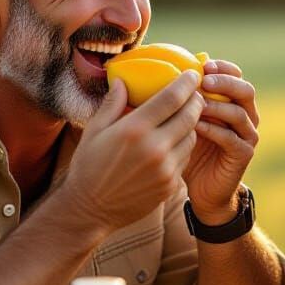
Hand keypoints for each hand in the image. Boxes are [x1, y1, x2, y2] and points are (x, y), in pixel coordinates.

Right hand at [61, 73, 203, 235]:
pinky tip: (174, 141)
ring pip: (192, 137)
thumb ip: (112, 103)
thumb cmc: (89, 166)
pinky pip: (185, 157)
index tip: (191, 74)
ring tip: (185, 116)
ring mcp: (166, 169)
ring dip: (192, 124)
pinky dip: (183, 146)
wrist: (91, 210)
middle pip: (190, 116)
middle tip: (195, 93)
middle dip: (196, 100)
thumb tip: (123, 80)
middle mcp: (155, 148)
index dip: (186, 83)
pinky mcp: (171, 184)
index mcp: (134, 129)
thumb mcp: (94, 131)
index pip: (172, 98)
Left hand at [182, 60, 259, 222]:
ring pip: (241, 113)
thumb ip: (172, 100)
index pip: (235, 76)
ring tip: (198, 103)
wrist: (201, 188)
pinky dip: (215, 130)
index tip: (203, 64)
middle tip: (204, 80)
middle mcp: (244, 116)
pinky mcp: (243, 154)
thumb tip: (146, 74)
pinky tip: (196, 127)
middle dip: (225, 82)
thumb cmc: (186, 150)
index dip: (223, 68)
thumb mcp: (178, 121)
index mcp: (232, 102)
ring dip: (219, 106)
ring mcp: (246, 136)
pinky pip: (232, 138)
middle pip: (245, 90)